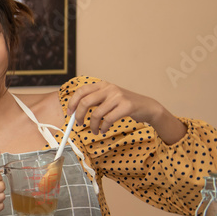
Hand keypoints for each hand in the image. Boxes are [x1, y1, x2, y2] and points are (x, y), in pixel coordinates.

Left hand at [66, 80, 185, 142]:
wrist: (146, 106)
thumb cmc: (124, 104)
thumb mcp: (108, 98)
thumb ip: (94, 101)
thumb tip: (74, 111)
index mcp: (102, 85)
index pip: (81, 91)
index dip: (72, 103)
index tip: (70, 113)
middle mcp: (109, 88)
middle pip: (85, 102)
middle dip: (79, 116)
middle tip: (80, 124)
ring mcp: (118, 96)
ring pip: (96, 114)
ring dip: (93, 126)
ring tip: (95, 130)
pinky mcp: (126, 106)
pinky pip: (108, 120)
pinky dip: (103, 127)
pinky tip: (104, 129)